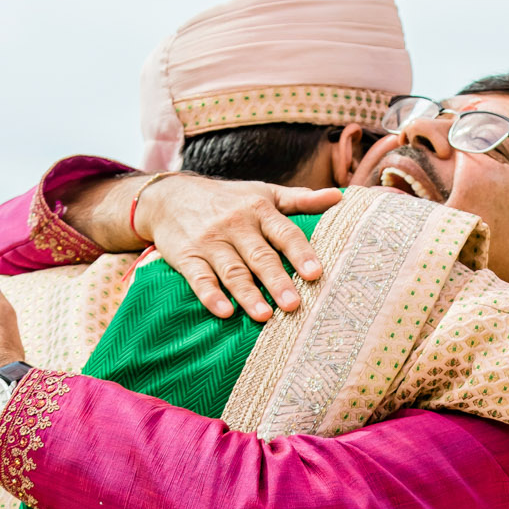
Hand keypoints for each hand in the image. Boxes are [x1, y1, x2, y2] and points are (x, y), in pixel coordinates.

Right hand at [127, 174, 339, 320]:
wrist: (170, 197)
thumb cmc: (228, 199)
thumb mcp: (263, 193)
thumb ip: (300, 199)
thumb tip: (339, 198)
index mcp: (259, 209)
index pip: (284, 232)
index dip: (300, 253)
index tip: (315, 273)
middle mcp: (235, 224)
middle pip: (260, 256)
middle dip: (277, 280)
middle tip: (294, 305)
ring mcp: (209, 241)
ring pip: (232, 270)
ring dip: (248, 293)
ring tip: (265, 315)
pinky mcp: (187, 257)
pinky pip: (199, 278)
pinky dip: (210, 295)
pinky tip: (225, 312)